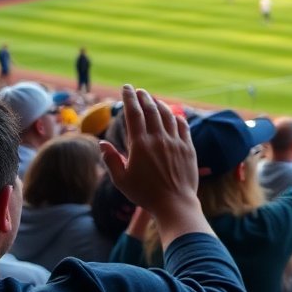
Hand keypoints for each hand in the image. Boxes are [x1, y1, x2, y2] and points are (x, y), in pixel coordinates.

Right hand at [99, 85, 198, 218]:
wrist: (174, 204)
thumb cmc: (145, 194)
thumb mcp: (121, 180)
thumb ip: (111, 160)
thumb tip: (103, 143)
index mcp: (140, 144)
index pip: (134, 113)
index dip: (129, 98)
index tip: (126, 88)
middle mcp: (158, 139)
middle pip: (151, 109)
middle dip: (143, 97)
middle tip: (138, 91)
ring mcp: (175, 142)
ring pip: (168, 115)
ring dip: (159, 104)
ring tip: (153, 100)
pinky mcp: (188, 148)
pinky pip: (183, 126)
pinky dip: (177, 117)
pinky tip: (173, 115)